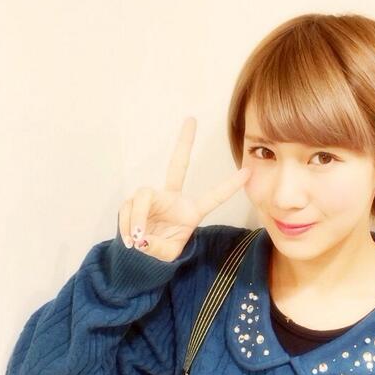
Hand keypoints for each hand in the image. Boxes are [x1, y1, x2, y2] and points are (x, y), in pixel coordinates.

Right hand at [117, 116, 250, 261]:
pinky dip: (126, 225)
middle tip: (191, 119)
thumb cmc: (160, 251)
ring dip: (137, 220)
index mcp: (190, 211)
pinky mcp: (133, 201)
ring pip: (142, 198)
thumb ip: (156, 246)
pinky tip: (130, 240)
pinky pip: (128, 208)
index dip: (229, 186)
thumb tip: (140, 236)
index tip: (248, 171)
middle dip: (184, 142)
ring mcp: (153, 197)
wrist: (141, 255)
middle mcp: (173, 198)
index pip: (213, 197)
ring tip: (137, 240)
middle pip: (177, 165)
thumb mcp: (166, 254)